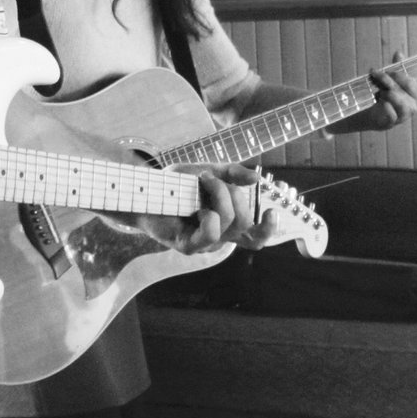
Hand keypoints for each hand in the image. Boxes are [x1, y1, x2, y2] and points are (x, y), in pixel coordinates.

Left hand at [129, 163, 262, 254]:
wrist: (145, 189)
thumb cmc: (176, 184)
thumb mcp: (208, 171)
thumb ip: (232, 174)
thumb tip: (257, 177)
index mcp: (227, 222)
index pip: (256, 236)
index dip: (269, 228)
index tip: (271, 210)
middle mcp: (220, 235)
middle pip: (245, 223)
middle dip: (235, 194)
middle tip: (212, 178)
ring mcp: (205, 243)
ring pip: (230, 223)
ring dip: (220, 195)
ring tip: (202, 181)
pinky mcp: (189, 246)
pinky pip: (211, 233)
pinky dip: (209, 214)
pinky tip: (196, 206)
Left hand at [353, 51, 416, 130]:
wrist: (367, 114)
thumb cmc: (381, 95)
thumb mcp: (388, 81)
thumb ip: (395, 68)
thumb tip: (399, 53)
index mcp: (413, 96)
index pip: (414, 85)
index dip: (401, 76)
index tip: (386, 70)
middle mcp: (410, 107)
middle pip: (410, 94)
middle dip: (393, 82)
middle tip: (378, 77)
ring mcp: (401, 117)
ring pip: (404, 106)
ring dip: (390, 95)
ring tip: (379, 92)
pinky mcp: (389, 124)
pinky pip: (392, 116)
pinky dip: (386, 107)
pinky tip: (377, 101)